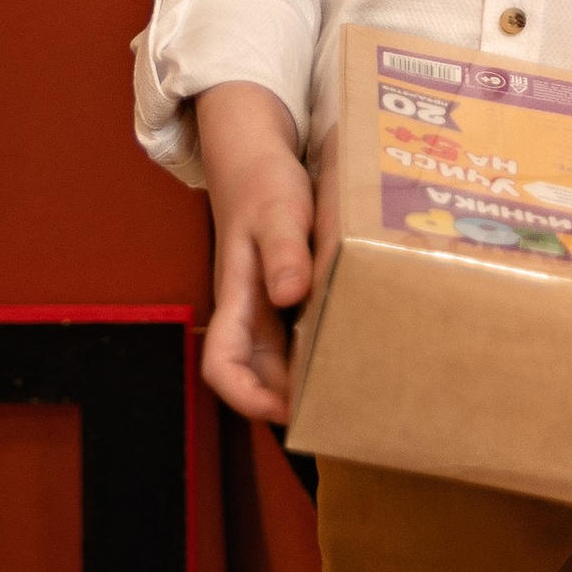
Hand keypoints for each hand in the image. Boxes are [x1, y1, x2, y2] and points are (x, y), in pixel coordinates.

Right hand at [197, 81, 314, 422]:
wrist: (254, 159)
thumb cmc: (263, 184)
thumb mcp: (277, 210)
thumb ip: (282, 250)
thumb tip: (288, 296)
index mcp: (235, 295)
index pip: (220, 365)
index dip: (245, 397)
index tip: (284, 411)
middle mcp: (247, 309)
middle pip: (254, 373)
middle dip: (284, 400)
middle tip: (335, 411)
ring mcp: (264, 303)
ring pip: (278, 358)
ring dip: (302, 379)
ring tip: (348, 391)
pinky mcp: (283, 292)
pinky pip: (295, 333)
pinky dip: (316, 348)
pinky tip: (351, 347)